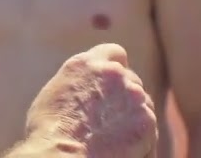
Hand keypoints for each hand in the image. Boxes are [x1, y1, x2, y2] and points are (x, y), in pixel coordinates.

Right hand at [22, 43, 156, 156]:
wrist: (62, 155)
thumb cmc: (50, 131)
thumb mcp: (56, 91)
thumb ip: (79, 80)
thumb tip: (87, 88)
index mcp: (87, 63)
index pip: (115, 53)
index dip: (115, 69)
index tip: (112, 85)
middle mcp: (113, 73)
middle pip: (131, 80)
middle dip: (125, 96)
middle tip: (111, 117)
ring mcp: (133, 95)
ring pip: (143, 103)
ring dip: (133, 115)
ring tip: (114, 136)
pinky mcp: (146, 120)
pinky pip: (149, 127)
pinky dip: (141, 137)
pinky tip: (123, 148)